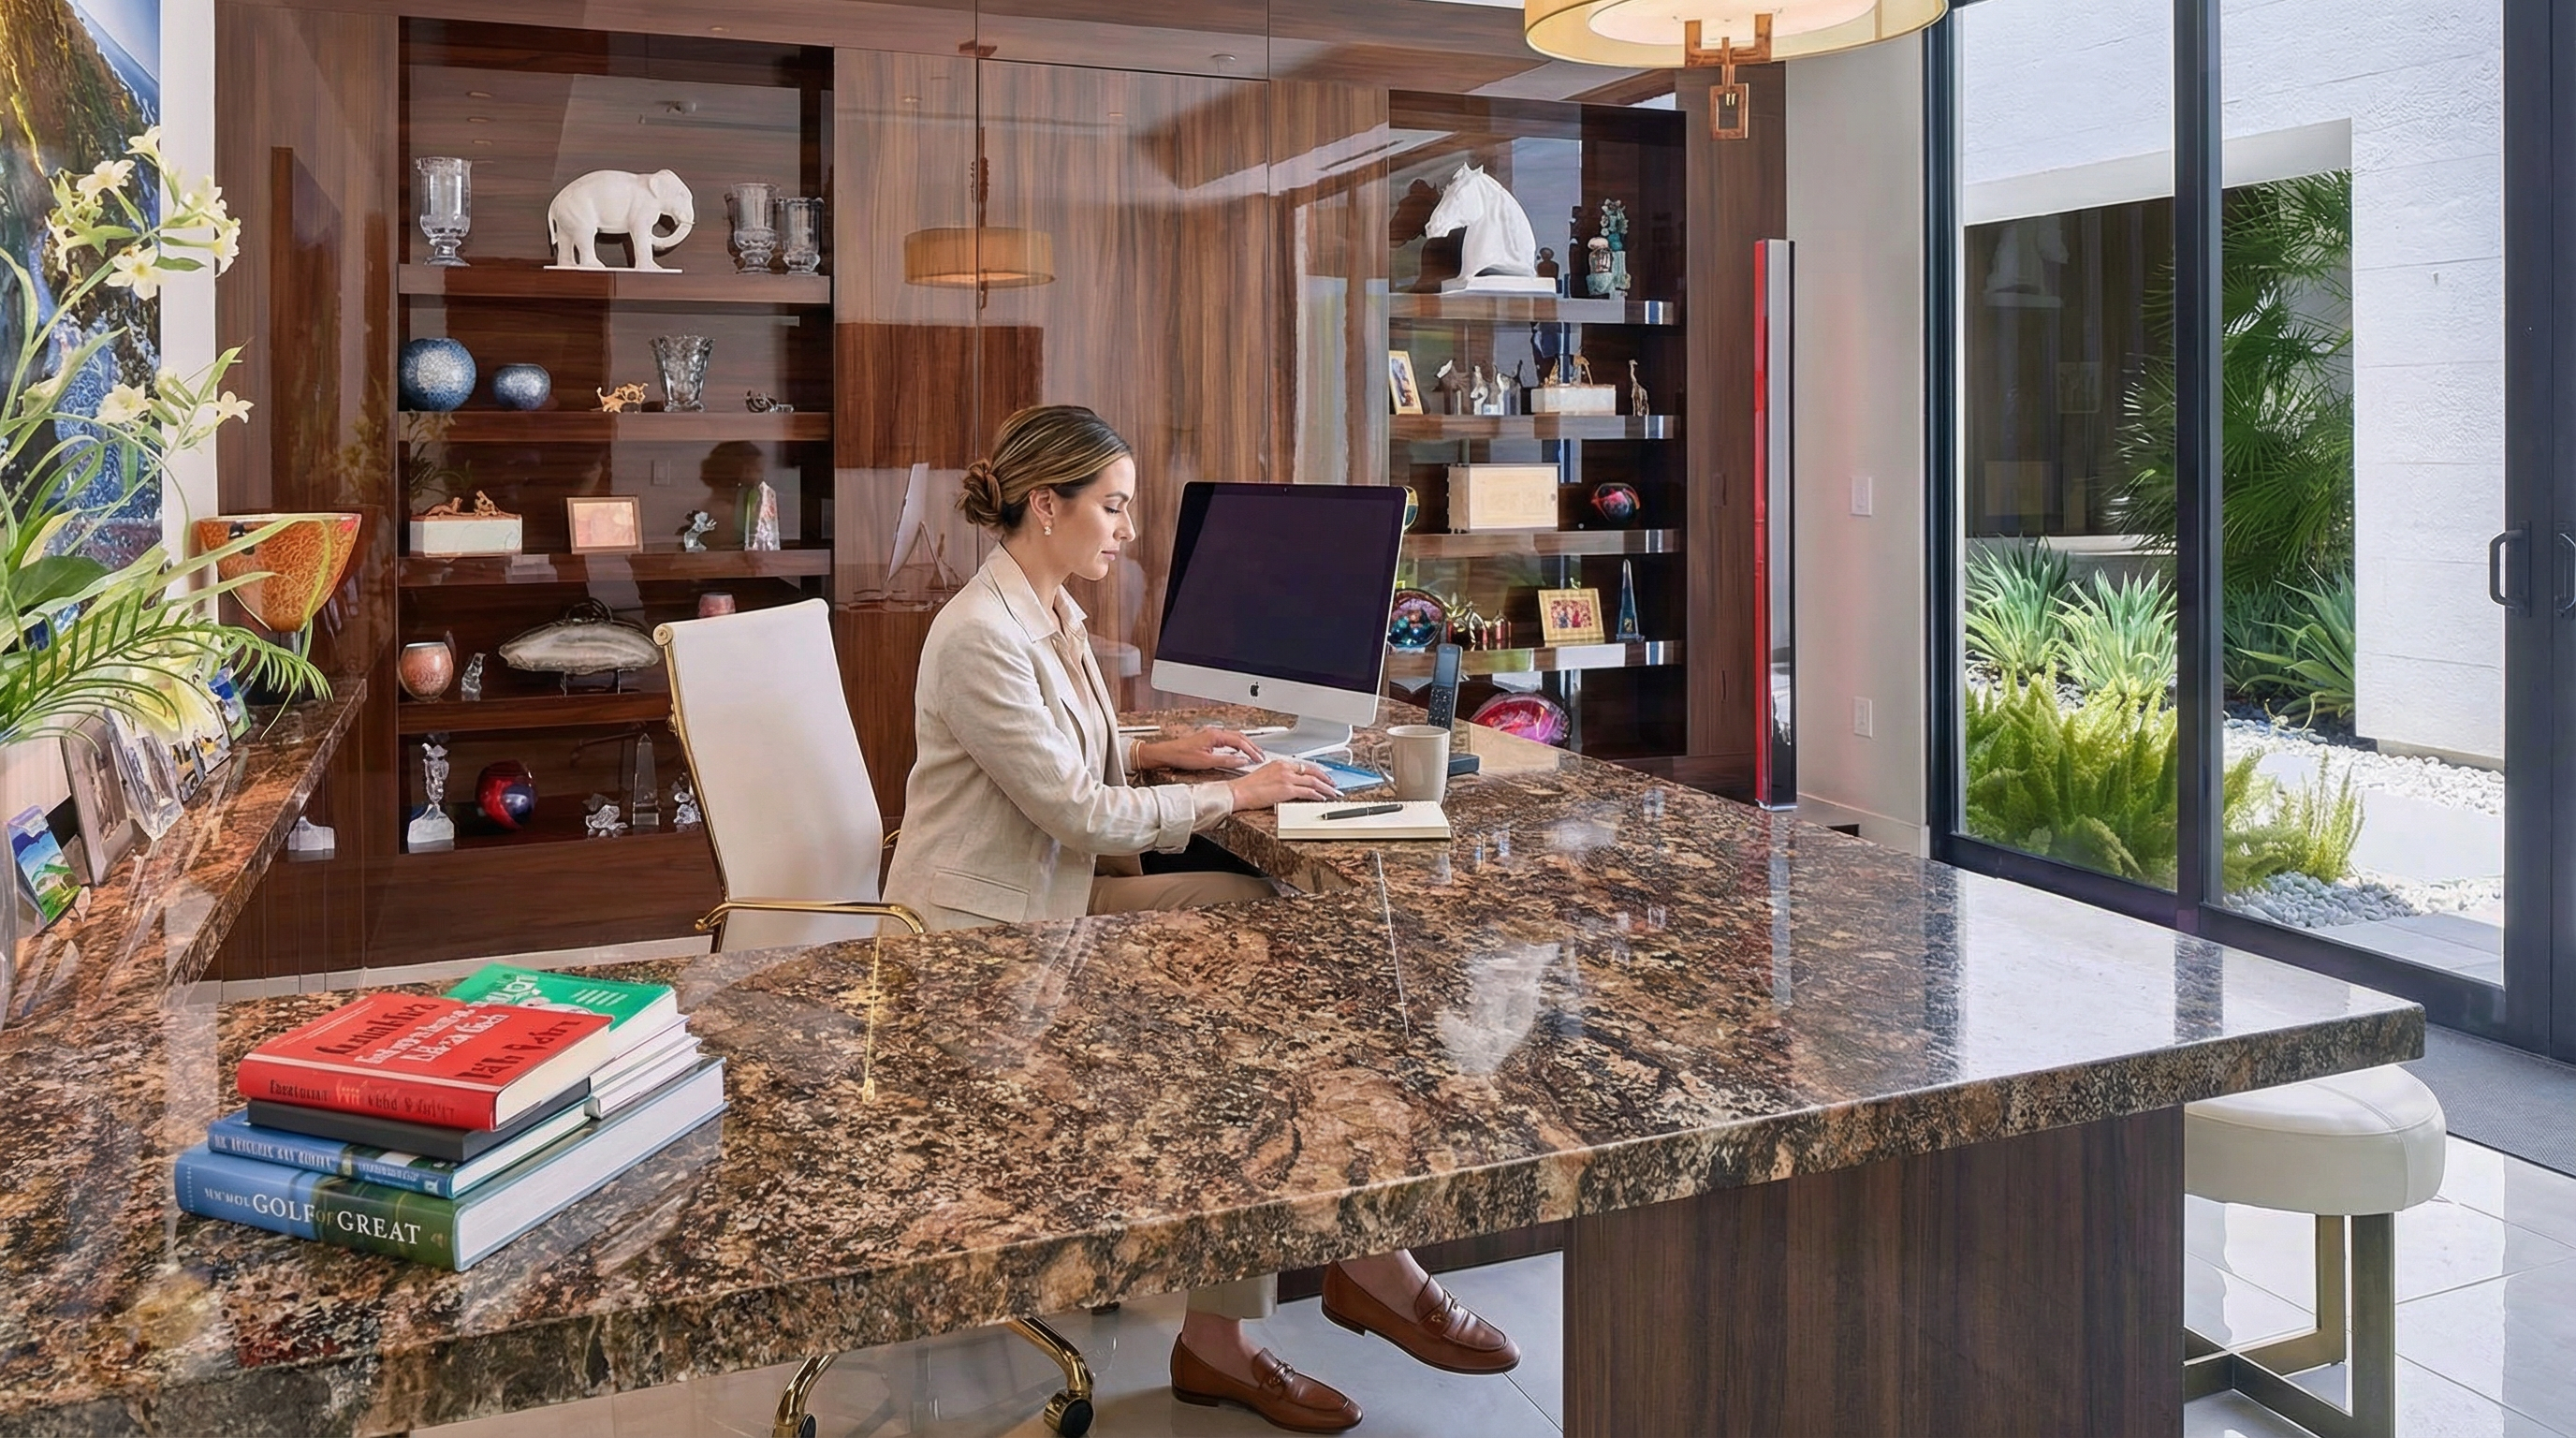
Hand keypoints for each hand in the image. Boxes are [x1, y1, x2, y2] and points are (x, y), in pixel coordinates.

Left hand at [1142, 727, 1267, 772]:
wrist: (1166, 753)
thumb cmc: (1181, 755)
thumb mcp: (1206, 762)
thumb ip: (1226, 761)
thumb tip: (1241, 761)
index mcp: (1215, 735)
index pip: (1239, 741)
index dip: (1251, 750)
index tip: (1258, 758)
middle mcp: (1214, 732)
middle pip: (1239, 737)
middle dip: (1252, 746)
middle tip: (1261, 755)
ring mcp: (1211, 735)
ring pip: (1234, 737)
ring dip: (1245, 745)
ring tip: (1254, 753)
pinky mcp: (1208, 740)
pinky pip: (1227, 740)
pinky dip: (1237, 745)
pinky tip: (1239, 752)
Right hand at [1228, 758, 1339, 810]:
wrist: (1239, 791)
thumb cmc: (1248, 786)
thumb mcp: (1266, 775)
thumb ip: (1279, 776)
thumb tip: (1290, 783)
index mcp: (1280, 763)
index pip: (1304, 765)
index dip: (1316, 771)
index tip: (1323, 776)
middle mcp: (1285, 768)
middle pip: (1312, 771)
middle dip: (1325, 778)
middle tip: (1333, 784)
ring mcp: (1287, 778)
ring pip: (1313, 782)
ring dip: (1325, 788)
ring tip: (1332, 793)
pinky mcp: (1287, 789)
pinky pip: (1307, 792)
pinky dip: (1317, 795)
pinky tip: (1321, 798)